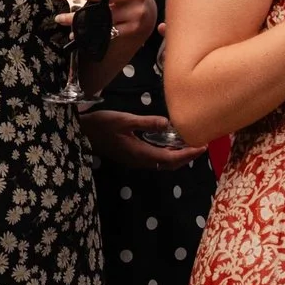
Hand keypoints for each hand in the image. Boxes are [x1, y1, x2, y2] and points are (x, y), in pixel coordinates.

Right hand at [81, 107, 204, 169]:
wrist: (82, 134)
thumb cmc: (102, 125)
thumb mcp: (124, 120)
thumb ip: (147, 122)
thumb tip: (168, 123)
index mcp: (140, 153)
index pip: (170, 159)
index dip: (187, 154)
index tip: (201, 146)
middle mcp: (140, 161)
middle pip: (169, 165)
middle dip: (186, 157)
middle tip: (201, 146)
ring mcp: (136, 160)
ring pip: (162, 163)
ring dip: (178, 157)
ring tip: (190, 145)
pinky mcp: (132, 156)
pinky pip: (156, 159)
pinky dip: (168, 154)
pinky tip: (171, 144)